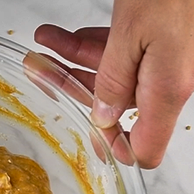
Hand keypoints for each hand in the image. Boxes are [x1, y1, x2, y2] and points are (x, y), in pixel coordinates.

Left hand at [34, 0, 193, 167]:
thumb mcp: (133, 34)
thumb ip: (114, 80)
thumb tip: (102, 117)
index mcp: (165, 91)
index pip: (144, 148)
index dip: (114, 149)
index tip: (85, 140)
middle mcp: (165, 82)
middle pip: (113, 106)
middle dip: (70, 87)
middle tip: (39, 71)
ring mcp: (161, 63)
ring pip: (110, 75)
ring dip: (71, 61)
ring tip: (43, 45)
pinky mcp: (155, 43)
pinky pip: (118, 54)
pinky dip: (89, 46)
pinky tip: (63, 37)